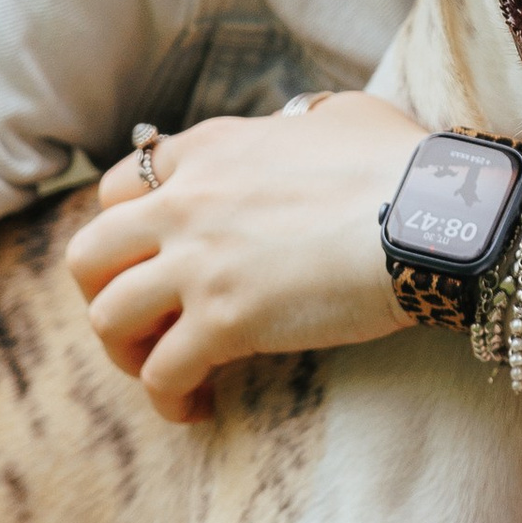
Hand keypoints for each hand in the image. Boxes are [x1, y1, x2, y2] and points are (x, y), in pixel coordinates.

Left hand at [69, 92, 422, 420]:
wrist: (432, 217)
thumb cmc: (404, 166)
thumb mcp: (339, 116)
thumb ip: (298, 126)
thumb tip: (304, 133)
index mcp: (211, 149)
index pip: (119, 187)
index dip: (123, 230)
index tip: (148, 259)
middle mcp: (188, 202)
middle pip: (88, 254)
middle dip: (101, 294)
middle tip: (138, 321)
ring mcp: (200, 263)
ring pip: (108, 317)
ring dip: (127, 353)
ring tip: (163, 372)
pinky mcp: (225, 321)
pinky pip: (163, 374)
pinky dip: (169, 398)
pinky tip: (195, 407)